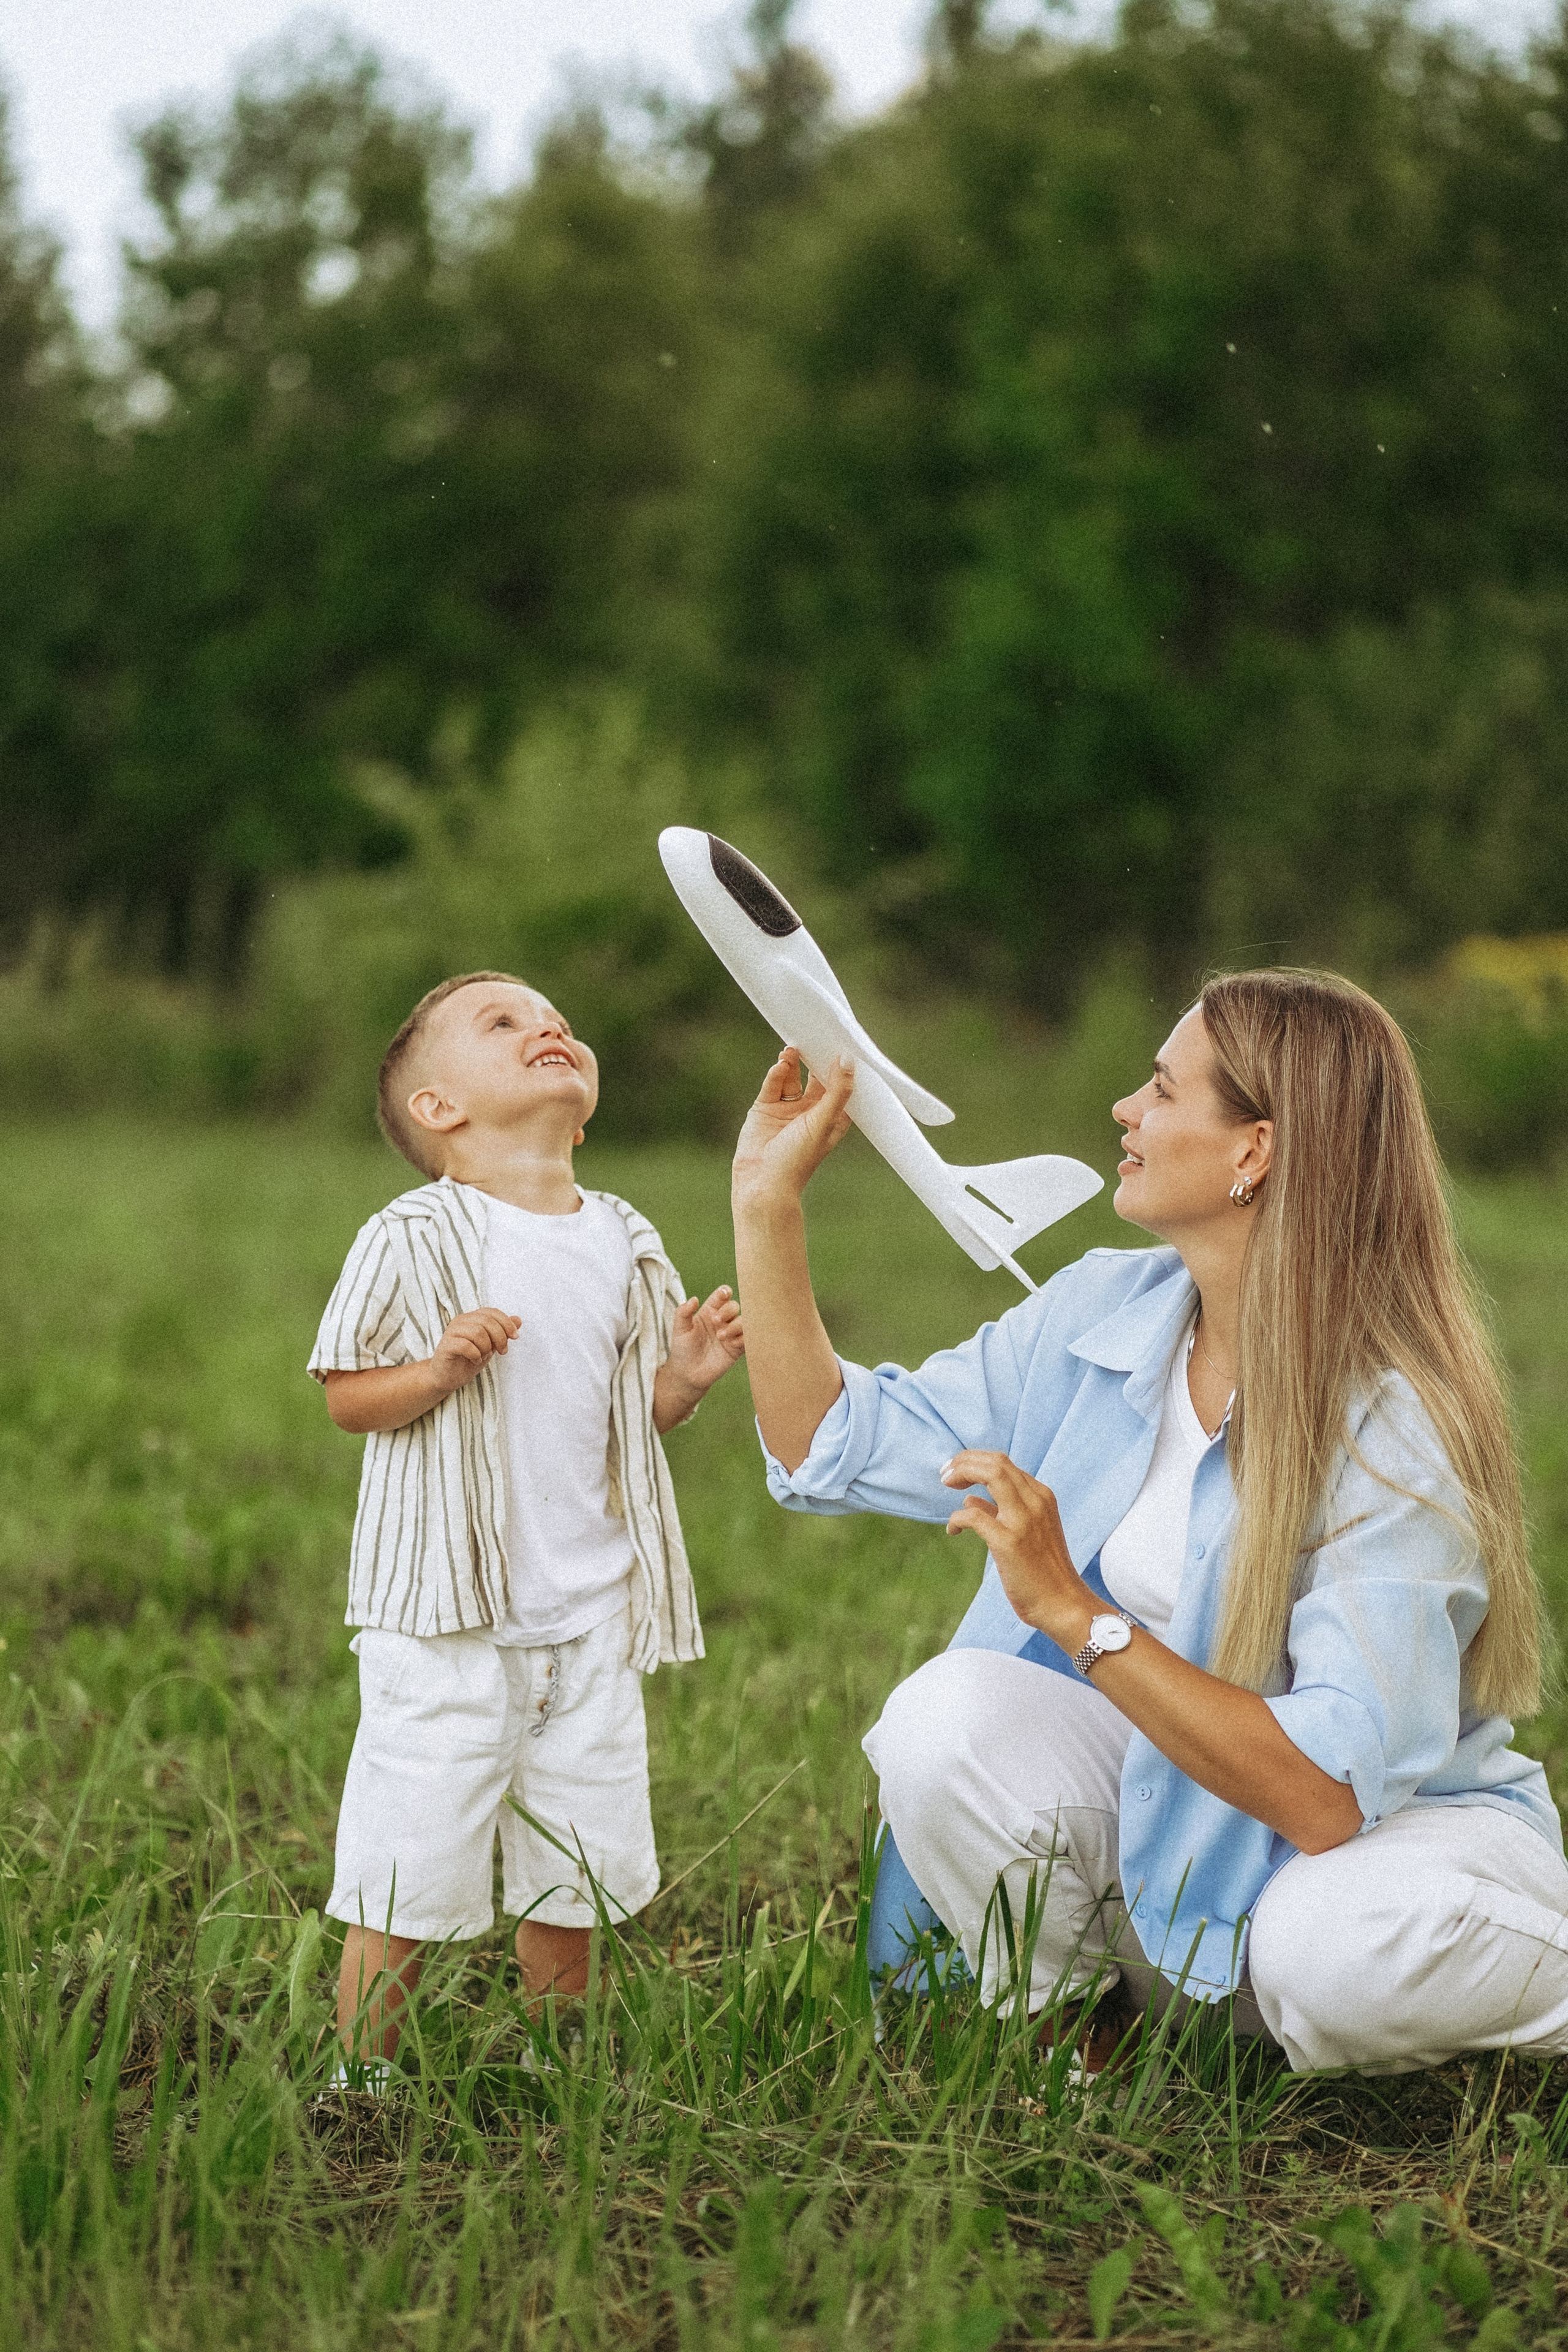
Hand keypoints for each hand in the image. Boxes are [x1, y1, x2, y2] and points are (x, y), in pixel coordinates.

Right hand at [427, 1307, 520, 1397]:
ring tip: (484, 1355)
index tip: (515, 1337)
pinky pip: (466, 1345)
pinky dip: (475, 1355)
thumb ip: (502, 1332)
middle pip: (486, 1321)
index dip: (506, 1323)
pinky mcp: (445, 1345)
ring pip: (477, 1332)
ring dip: (486, 1347)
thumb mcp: (491, 1345)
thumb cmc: (468, 1360)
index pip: (492, 1312)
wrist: (448, 1378)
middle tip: (502, 1351)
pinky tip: (474, 1360)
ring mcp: (451, 1332)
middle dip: (500, 1337)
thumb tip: (518, 1319)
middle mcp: (460, 1321)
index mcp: (471, 1318)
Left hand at [667, 1286, 744, 1390]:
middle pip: (734, 1306)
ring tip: (721, 1336)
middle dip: (728, 1310)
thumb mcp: (679, 1329)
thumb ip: (683, 1312)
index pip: (722, 1296)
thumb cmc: (682, 1349)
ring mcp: (731, 1334)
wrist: (688, 1374)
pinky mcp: (737, 1349)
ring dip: (735, 1326)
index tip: (723, 1294)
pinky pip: (748, 1339)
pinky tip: (731, 1344)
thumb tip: (694, 1299)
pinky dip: (743, 1339)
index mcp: (709, 1311)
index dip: (725, 1292)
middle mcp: (722, 1321)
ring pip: (744, 1321)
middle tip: (716, 1321)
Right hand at [731, 1048, 854, 1218]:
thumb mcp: (824, 1121)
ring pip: (792, 1076)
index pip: (840, 1084)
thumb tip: (848, 1060)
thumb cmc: (799, 1159)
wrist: (762, 1182)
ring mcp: (787, 1108)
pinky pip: (773, 1084)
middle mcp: (811, 1111)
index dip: (842, 1065)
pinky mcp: (765, 1108)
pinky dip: (776, 1073)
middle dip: (815, 1057)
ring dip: (793, 1062)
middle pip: (816, 1075)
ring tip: (793, 1049)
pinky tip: (780, 1065)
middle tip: (816, 1036)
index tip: (843, 1042)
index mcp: (832, 1116)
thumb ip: (837, 1090)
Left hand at [941, 1449, 1093, 1649]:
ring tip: (946, 1484)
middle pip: (996, 1462)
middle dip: (965, 1461)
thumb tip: (970, 1499)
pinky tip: (953, 1531)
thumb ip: (1000, 1511)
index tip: (955, 1470)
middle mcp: (1036, 1502)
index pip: (1003, 1463)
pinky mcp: (1010, 1542)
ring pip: (991, 1474)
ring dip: (962, 1473)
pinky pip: (975, 1516)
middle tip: (945, 1474)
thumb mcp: (1027, 1532)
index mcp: (1041, 1496)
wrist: (1062, 1604)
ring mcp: (1024, 1520)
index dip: (974, 1461)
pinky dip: (957, 1518)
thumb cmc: (1043, 1572)